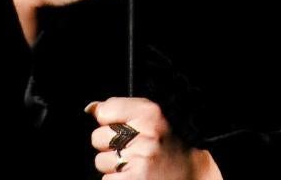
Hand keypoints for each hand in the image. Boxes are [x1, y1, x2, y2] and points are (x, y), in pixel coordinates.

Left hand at [85, 97, 222, 178]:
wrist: (190, 173)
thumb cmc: (165, 144)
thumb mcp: (149, 118)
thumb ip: (119, 109)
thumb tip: (90, 108)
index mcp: (149, 113)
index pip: (105, 111)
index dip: (110, 121)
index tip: (124, 128)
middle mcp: (145, 135)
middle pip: (98, 137)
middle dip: (109, 145)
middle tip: (131, 148)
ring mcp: (139, 160)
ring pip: (100, 161)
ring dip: (113, 166)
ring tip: (134, 164)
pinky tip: (134, 176)